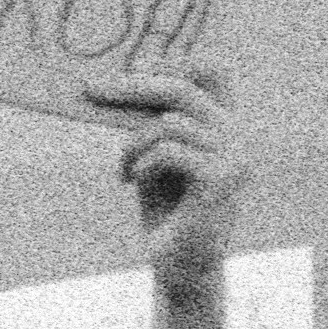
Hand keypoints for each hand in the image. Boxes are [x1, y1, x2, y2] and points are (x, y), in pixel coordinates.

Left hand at [91, 68, 237, 300]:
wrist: (182, 267)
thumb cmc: (166, 212)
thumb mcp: (156, 156)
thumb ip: (153, 121)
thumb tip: (116, 79)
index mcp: (228, 125)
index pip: (214, 69)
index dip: (174, 60)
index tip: (132, 67)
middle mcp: (239, 136)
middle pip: (184, 88)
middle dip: (131, 86)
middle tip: (88, 88)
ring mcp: (236, 158)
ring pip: (170, 122)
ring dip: (132, 144)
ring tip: (123, 169)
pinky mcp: (221, 180)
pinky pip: (168, 151)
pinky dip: (140, 164)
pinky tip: (131, 183)